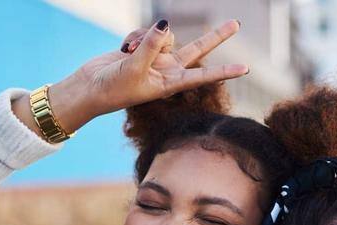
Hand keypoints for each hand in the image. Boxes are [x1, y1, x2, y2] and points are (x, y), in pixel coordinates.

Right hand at [80, 19, 247, 116]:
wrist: (91, 88)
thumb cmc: (113, 88)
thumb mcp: (133, 68)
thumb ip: (151, 47)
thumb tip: (166, 26)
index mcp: (171, 83)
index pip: (203, 75)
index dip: (224, 71)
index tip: (245, 69)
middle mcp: (169, 70)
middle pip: (199, 49)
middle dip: (216, 35)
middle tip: (236, 24)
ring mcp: (158, 58)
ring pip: (165, 35)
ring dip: (147, 37)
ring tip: (130, 52)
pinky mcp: (145, 48)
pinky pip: (148, 32)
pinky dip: (135, 37)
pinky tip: (124, 48)